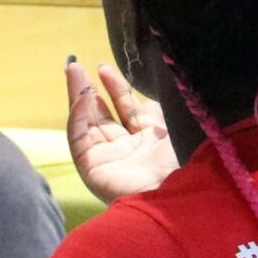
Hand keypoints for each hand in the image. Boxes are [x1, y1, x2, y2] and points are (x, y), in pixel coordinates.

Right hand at [65, 59, 176, 202]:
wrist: (180, 192)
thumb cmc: (184, 160)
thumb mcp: (173, 126)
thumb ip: (158, 110)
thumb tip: (147, 94)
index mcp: (148, 141)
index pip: (126, 110)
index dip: (115, 88)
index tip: (104, 67)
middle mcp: (126, 151)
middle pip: (102, 116)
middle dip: (89, 89)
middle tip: (77, 65)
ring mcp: (107, 160)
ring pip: (86, 124)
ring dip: (77, 96)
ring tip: (73, 70)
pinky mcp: (91, 169)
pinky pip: (78, 139)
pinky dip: (76, 117)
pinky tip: (80, 98)